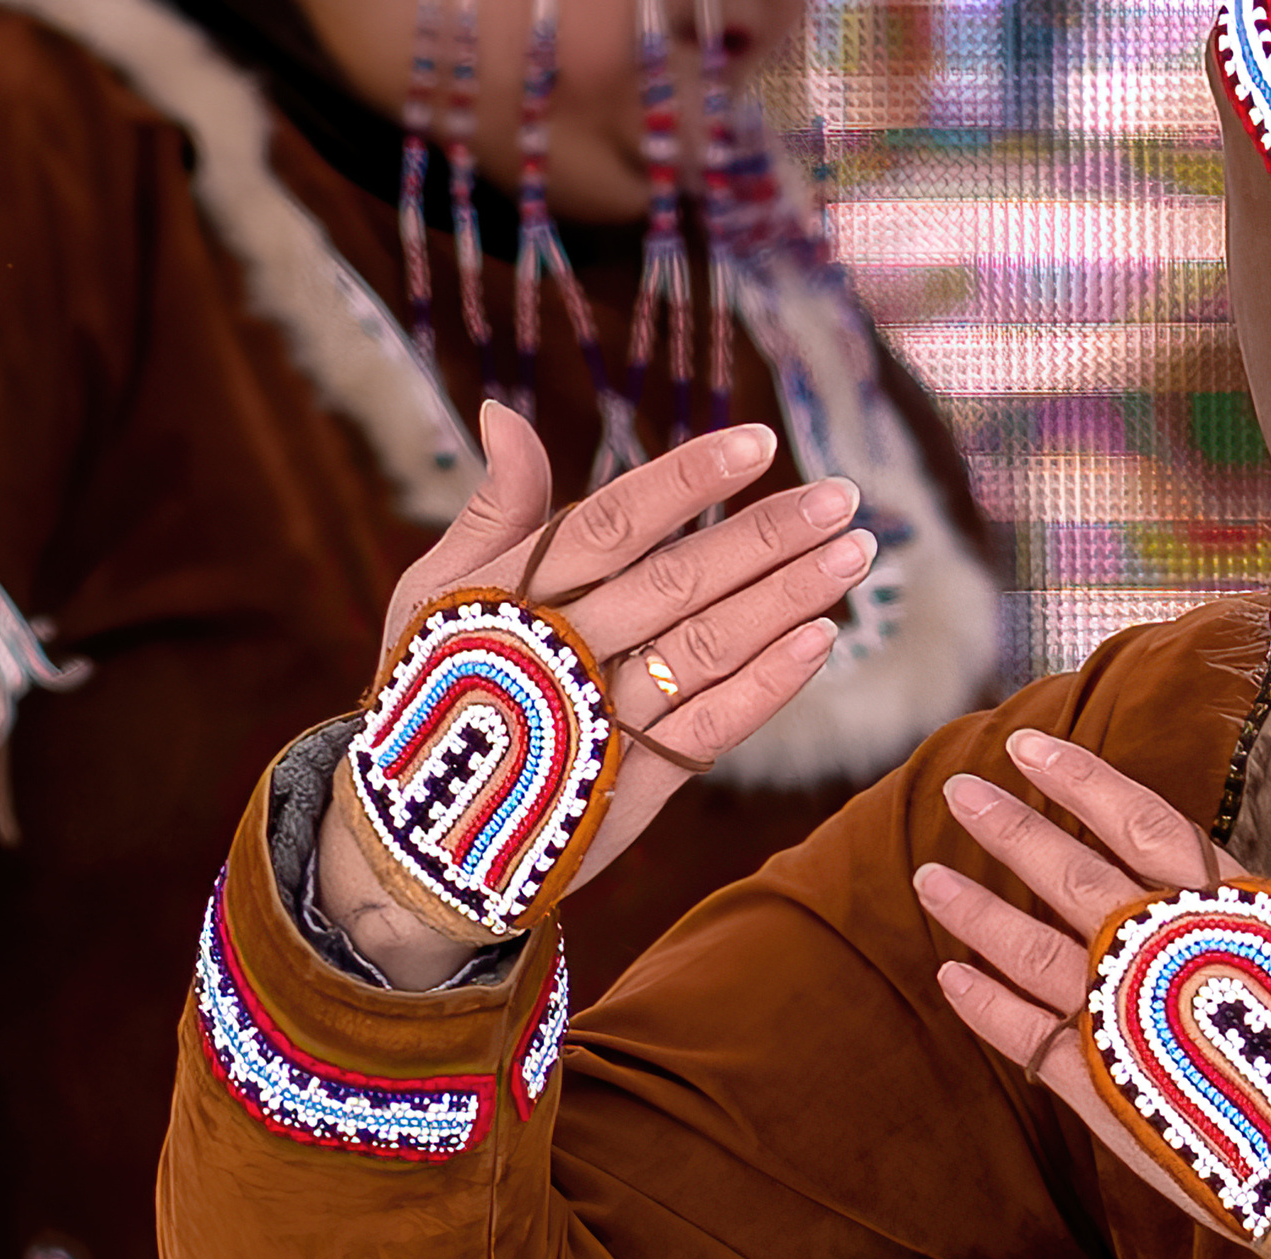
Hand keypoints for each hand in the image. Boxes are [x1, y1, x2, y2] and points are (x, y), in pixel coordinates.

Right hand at [319, 402, 869, 987]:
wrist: (417, 833)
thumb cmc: (435, 688)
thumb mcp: (437, 594)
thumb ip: (493, 510)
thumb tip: (507, 414)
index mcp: (515, 594)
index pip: (614, 523)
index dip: (689, 481)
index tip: (761, 443)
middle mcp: (564, 651)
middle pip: (678, 581)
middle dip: (767, 536)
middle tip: (844, 498)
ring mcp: (603, 721)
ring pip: (707, 649)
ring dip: (786, 599)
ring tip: (854, 556)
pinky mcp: (635, 786)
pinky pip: (711, 728)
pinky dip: (768, 685)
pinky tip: (820, 640)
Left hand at [916, 732, 1270, 1258]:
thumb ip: (1258, 929)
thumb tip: (1236, 897)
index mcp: (1227, 908)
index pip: (1139, 821)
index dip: (1080, 780)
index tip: (1029, 746)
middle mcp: (1164, 949)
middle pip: (1069, 871)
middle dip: (1009, 827)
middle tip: (960, 791)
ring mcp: (1123, 1014)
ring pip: (1030, 946)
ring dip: (975, 909)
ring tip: (930, 877)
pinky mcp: (1099, 1082)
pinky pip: (1026, 1033)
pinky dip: (983, 1003)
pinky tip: (949, 975)